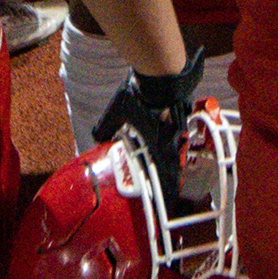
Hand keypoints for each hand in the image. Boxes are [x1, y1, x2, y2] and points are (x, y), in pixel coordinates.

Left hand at [90, 54, 207, 207]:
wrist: (161, 75)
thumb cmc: (139, 96)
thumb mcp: (117, 112)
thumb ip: (106, 126)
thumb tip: (96, 138)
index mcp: (156, 144)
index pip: (164, 174)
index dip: (166, 190)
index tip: (167, 203)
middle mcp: (170, 140)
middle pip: (172, 166)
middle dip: (169, 181)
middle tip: (167, 194)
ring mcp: (177, 128)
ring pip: (175, 151)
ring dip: (171, 162)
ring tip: (168, 172)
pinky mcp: (181, 116)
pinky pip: (177, 136)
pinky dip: (173, 143)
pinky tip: (169, 143)